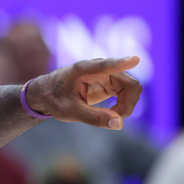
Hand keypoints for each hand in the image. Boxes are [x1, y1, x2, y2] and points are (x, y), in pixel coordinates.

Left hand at [25, 56, 141, 129]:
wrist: (47, 93)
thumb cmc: (54, 99)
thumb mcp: (70, 112)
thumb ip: (94, 118)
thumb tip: (119, 124)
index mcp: (83, 69)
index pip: (106, 65)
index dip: (122, 63)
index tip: (135, 60)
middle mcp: (99, 68)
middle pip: (130, 84)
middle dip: (128, 104)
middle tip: (114, 119)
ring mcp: (107, 74)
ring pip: (132, 88)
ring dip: (127, 105)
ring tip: (109, 117)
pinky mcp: (110, 82)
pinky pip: (128, 92)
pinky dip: (125, 105)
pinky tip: (112, 113)